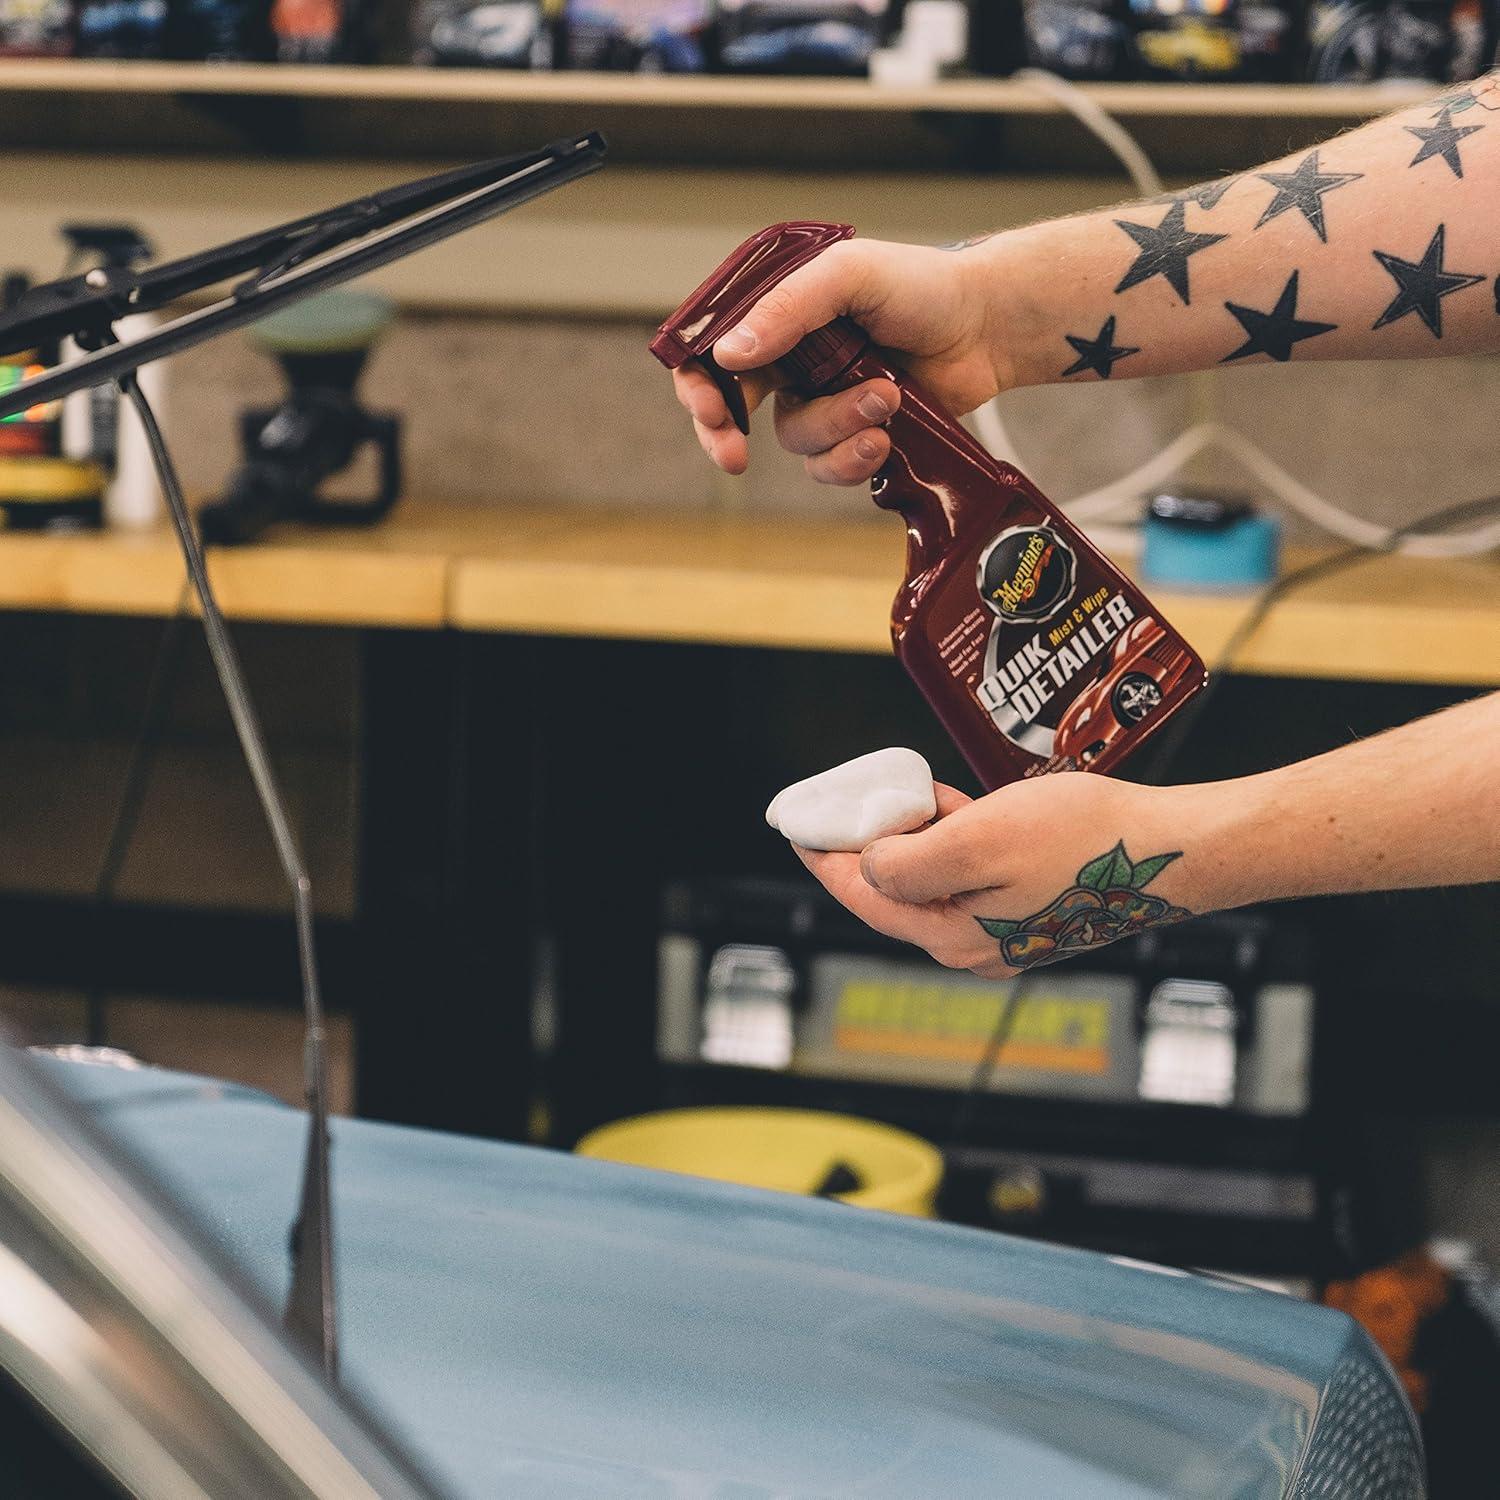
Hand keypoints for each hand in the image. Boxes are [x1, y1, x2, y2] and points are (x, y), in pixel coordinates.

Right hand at [672, 237, 1007, 483]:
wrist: (987, 326)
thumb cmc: (922, 286)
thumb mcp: (850, 274)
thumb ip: (789, 307)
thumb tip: (730, 353)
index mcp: (778, 311)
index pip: (711, 348)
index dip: (698, 385)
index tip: (711, 410)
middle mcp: (791, 357)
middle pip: (729, 408)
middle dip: (727, 434)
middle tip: (734, 455)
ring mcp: (822, 398)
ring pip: (794, 438)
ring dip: (836, 425)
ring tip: (885, 399)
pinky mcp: (854, 434)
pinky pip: (829, 465)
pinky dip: (853, 456)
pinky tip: (886, 434)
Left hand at [794, 773, 1202, 978]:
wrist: (1173, 852)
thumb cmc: (1084, 840)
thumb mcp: (979, 838)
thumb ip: (910, 861)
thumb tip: (867, 866)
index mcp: (951, 934)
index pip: (862, 895)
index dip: (822, 857)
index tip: (796, 826)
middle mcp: (972, 945)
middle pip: (894, 891)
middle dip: (870, 843)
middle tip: (855, 799)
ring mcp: (1003, 933)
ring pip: (932, 879)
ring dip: (917, 836)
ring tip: (914, 795)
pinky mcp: (1028, 912)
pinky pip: (968, 876)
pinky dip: (953, 839)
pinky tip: (960, 808)